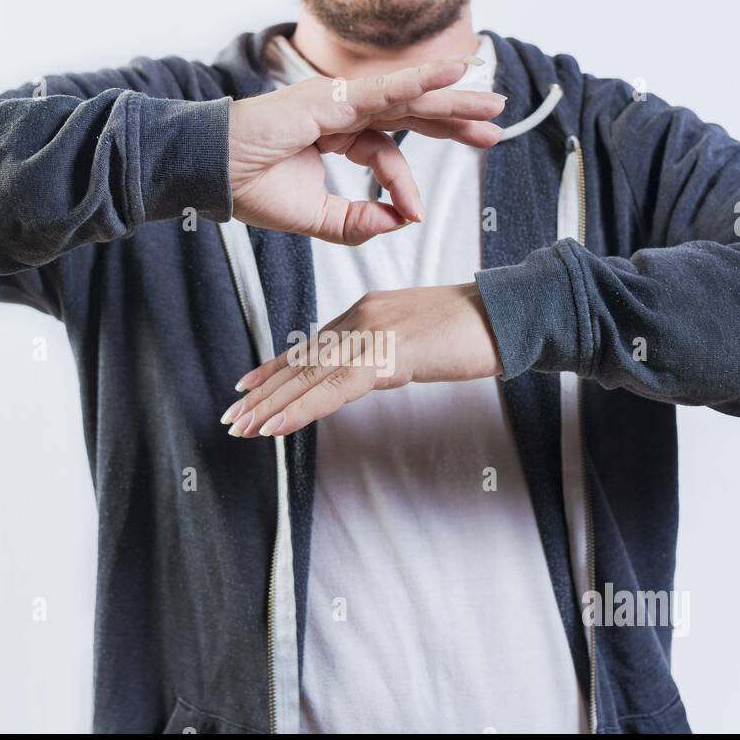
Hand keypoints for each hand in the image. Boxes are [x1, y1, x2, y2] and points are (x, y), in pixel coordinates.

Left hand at [221, 282, 502, 436]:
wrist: (507, 314)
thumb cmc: (475, 330)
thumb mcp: (419, 338)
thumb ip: (388, 351)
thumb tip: (371, 372)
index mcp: (367, 312)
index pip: (311, 345)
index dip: (276, 367)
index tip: (247, 385)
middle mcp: (361, 318)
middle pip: (302, 361)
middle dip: (264, 391)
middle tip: (232, 415)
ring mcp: (372, 335)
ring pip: (309, 376)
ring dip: (272, 405)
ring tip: (242, 427)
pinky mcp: (387, 356)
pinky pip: (333, 389)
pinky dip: (301, 409)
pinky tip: (277, 425)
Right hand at [228, 59, 504, 244]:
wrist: (208, 172)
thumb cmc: (248, 186)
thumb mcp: (314, 217)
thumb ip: (355, 223)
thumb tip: (399, 225)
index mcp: (334, 134)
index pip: (384, 152)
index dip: (403, 185)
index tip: (411, 216)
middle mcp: (340, 111)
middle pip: (409, 112)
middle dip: (453, 120)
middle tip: (495, 125)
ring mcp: (335, 100)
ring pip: (405, 98)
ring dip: (451, 100)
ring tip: (492, 104)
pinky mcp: (329, 98)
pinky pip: (384, 89)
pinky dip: (420, 80)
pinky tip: (453, 74)